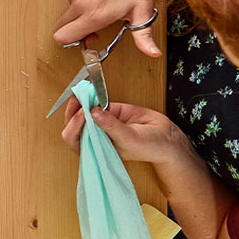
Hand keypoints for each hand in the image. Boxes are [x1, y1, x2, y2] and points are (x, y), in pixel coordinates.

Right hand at [51, 0, 160, 56]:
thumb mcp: (142, 12)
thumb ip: (144, 37)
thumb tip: (153, 53)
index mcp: (94, 15)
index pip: (63, 37)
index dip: (73, 41)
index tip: (87, 36)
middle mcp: (80, 3)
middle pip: (60, 26)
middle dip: (73, 28)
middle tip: (92, 21)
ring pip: (68, 9)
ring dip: (79, 9)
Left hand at [60, 98, 194, 164]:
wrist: (165, 138)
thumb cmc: (149, 147)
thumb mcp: (129, 139)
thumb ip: (111, 126)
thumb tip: (94, 112)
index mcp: (94, 150)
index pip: (73, 139)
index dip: (74, 125)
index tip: (82, 113)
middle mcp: (93, 137)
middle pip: (73, 123)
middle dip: (73, 110)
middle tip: (79, 98)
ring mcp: (100, 123)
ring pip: (82, 110)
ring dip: (80, 100)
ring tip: (84, 91)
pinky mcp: (109, 110)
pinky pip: (96, 101)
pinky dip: (92, 94)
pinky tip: (92, 88)